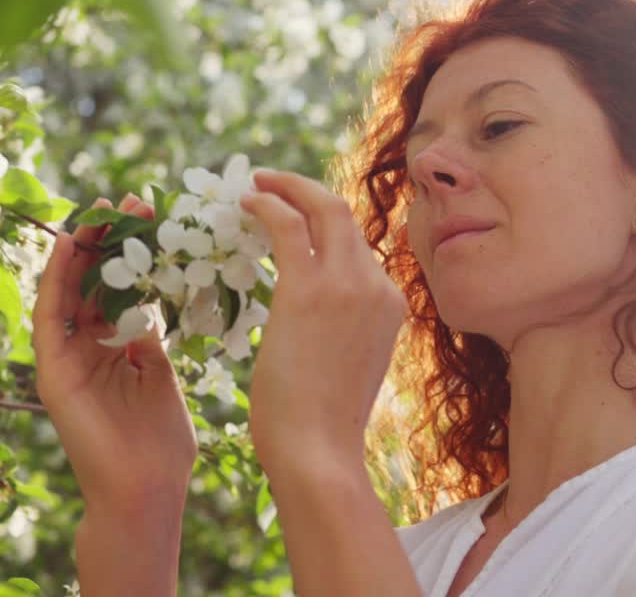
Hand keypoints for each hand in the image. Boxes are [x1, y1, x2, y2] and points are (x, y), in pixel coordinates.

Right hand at [33, 194, 196, 510]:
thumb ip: (147, 334)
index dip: (130, 248)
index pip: (116, 285)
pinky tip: (70, 244)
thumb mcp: (158, 372)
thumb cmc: (160, 440)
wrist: (147, 490)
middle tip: (129, 198)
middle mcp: (85, 349)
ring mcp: (66, 359)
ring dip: (82, 247)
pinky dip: (56, 279)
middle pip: (91, 280)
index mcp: (113, 348)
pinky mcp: (53, 372)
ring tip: (101, 208)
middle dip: (108, 238)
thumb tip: (150, 294)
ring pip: (67, 290)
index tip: (150, 212)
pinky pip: (50, 317)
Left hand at [238, 170, 408, 474]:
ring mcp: (348, 284)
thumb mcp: (348, 366)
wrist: (318, 453)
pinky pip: (287, 225)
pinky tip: (244, 204)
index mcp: (391, 306)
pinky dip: (266, 206)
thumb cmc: (322, 425)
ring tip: (255, 185)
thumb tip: (315, 327)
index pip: (358, 249)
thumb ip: (342, 333)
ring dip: (285, 188)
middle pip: (345, 213)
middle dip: (306, 190)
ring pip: (322, 208)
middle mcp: (377, 286)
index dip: (324, 226)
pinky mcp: (309, 289)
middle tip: (272, 182)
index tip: (296, 218)